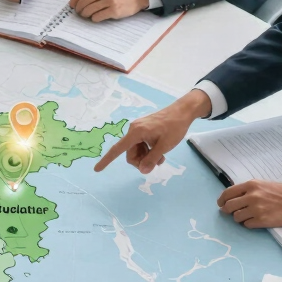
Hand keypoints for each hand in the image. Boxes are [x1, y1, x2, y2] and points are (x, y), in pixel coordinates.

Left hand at [69, 0, 147, 21]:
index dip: (73, 1)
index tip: (72, 6)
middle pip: (83, 3)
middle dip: (79, 9)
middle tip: (80, 12)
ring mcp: (109, 0)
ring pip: (88, 10)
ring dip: (85, 15)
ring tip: (87, 15)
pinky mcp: (114, 10)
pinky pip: (97, 17)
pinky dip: (94, 18)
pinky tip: (97, 17)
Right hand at [94, 89, 211, 173]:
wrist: (183, 111)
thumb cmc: (175, 127)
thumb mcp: (164, 146)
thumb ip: (152, 159)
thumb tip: (142, 171)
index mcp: (136, 132)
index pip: (117, 149)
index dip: (106, 160)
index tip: (97, 170)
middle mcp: (133, 130)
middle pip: (129, 153)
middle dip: (140, 161)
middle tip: (156, 163)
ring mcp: (138, 129)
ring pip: (136, 150)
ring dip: (146, 157)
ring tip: (160, 158)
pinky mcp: (143, 129)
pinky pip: (140, 145)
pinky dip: (148, 151)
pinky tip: (159, 152)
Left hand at [217, 180, 281, 228]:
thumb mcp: (264, 184)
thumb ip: (248, 190)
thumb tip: (232, 198)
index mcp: (251, 185)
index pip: (227, 193)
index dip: (221, 200)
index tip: (221, 204)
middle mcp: (251, 196)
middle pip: (228, 207)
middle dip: (228, 211)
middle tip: (232, 212)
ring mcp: (256, 209)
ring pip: (236, 217)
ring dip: (240, 218)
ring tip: (249, 216)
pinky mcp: (262, 220)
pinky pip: (246, 225)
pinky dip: (249, 224)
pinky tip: (257, 220)